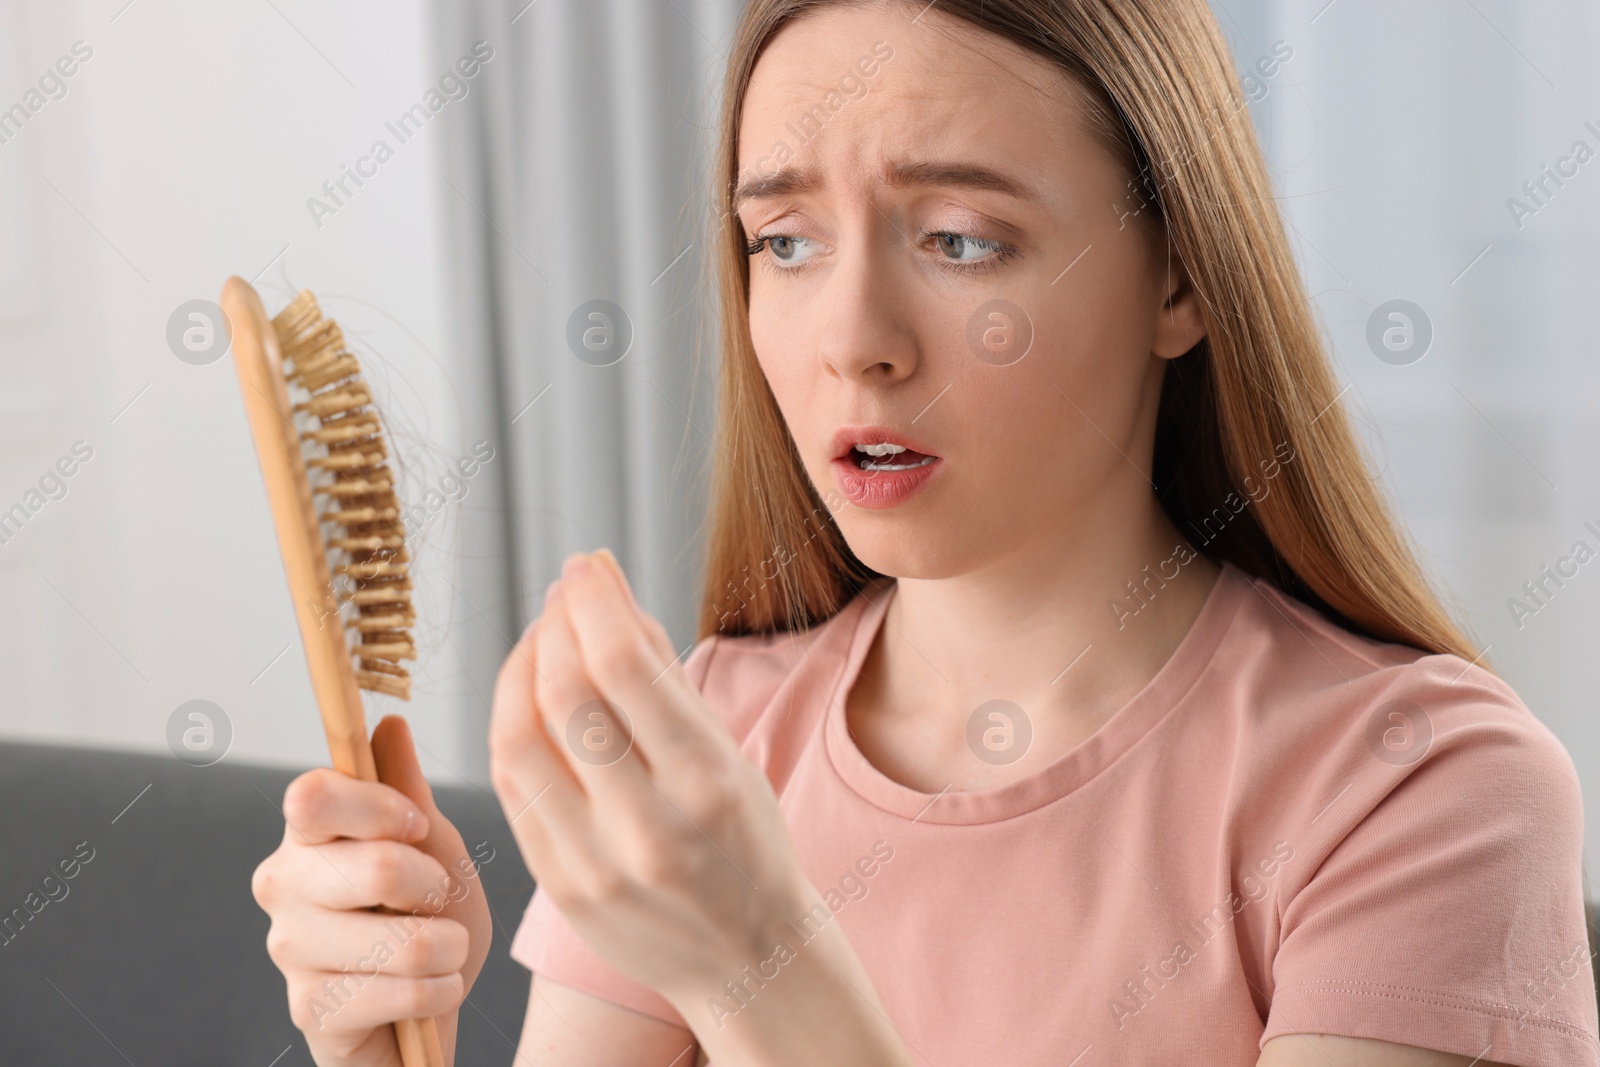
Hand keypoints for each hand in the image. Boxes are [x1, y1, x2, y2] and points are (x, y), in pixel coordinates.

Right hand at [252, 716, 493, 1066]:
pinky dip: (437, 990)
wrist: (433, 1005)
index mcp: (309, 832)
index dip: (381, 808)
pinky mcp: (308, 1009)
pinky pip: (397, 991)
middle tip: (438, 902)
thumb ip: (408, 790)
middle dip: (436, 889)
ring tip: (442, 951)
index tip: (416, 828)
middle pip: (376, 867)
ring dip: (446, 948)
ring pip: (397, 939)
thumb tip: (389, 723)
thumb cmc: (429, 917)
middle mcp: (284, 883)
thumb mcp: (435, 846)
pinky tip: (431, 989)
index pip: (315, 795)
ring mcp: (289, 948)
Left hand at [488, 549, 814, 1006]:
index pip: (623, 666)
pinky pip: (513, 789)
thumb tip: (608, 585)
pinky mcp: (558, 888)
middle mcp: (649, 827)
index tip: (585, 566)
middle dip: (555, 626)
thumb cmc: (745, 840)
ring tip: (541, 640)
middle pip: (564, 696)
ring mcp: (595, 865)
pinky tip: (528, 699)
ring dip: (520, 672)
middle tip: (562, 595)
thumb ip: (665, 672)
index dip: (593, 602)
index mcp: (707, 782)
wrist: (747, 959)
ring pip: (519, 741)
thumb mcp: (728, 753)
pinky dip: (511, 728)